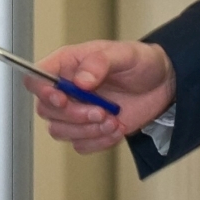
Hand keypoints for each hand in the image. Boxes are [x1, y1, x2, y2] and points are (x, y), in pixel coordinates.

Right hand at [27, 40, 175, 154]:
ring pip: (59, 131)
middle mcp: (67, 89)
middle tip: (101, 111)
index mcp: (67, 65)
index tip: (62, 99)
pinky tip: (117, 129)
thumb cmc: (140, 63)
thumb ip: (100, 63)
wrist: (163, 85)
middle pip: (46, 110)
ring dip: (87, 130)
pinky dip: (98, 141)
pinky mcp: (89, 130)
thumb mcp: (124, 54)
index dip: (42, 91)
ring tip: (113, 121)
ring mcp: (76, 112)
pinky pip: (80, 145)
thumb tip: (81, 80)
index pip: (36, 78)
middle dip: (73, 115)